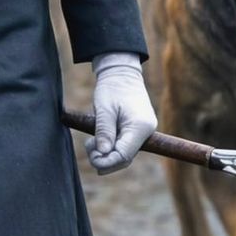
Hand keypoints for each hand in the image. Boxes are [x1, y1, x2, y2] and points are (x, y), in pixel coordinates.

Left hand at [86, 52, 155, 173]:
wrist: (122, 74)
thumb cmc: (112, 88)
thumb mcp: (104, 109)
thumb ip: (104, 131)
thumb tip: (102, 153)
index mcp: (140, 126)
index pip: (124, 155)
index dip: (106, 161)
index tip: (92, 155)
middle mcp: (146, 132)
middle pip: (125, 158)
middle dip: (105, 160)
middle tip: (89, 148)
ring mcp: (143, 132)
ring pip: (124, 154)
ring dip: (106, 153)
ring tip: (91, 142)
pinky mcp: (138, 131)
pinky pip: (124, 146)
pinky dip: (111, 147)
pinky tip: (98, 140)